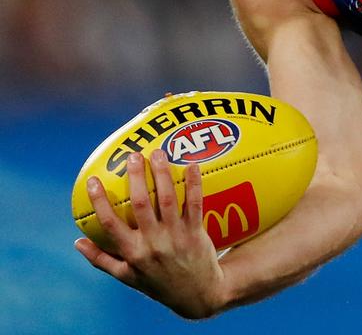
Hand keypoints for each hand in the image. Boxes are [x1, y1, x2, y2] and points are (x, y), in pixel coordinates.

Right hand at [74, 150, 227, 318]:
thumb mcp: (127, 276)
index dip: (100, 202)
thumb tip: (77, 241)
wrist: (197, 294)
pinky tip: (192, 165)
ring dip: (163, 174)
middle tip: (132, 156)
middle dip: (136, 178)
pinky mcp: (196, 232)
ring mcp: (175, 237)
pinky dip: (194, 183)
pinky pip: (195, 203)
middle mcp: (152, 243)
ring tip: (158, 152)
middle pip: (141, 205)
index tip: (92, 181)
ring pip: (168, 200)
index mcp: (132, 253)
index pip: (110, 224)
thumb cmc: (158, 282)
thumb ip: (102, 259)